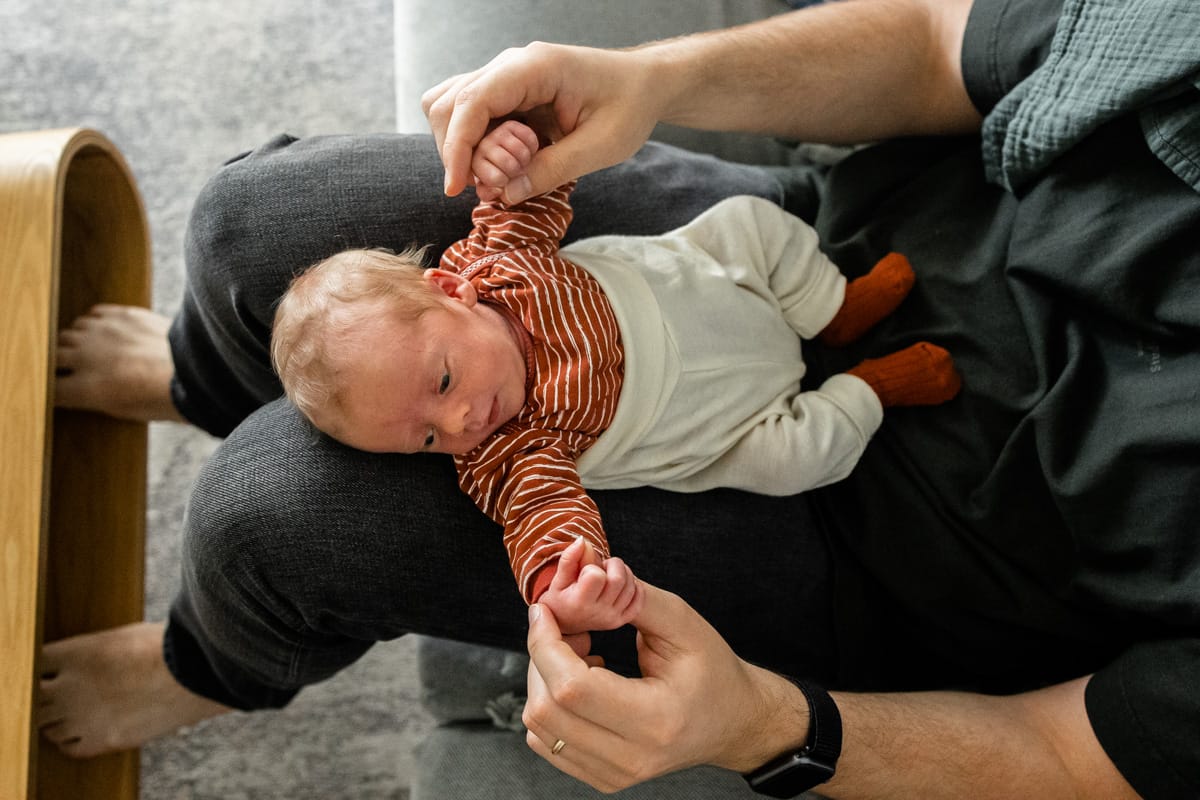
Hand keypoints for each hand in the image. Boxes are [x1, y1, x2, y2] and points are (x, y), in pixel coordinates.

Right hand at [422, 42, 661, 202]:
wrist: (644, 84)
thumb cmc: (629, 106)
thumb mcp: (600, 146)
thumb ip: (552, 170)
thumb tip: (505, 194)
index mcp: (534, 68)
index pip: (473, 102)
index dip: (457, 147)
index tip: (457, 187)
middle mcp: (511, 66)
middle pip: (449, 104)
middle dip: (460, 152)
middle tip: (496, 185)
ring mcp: (505, 77)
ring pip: (451, 108)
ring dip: (465, 149)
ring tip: (503, 174)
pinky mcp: (507, 94)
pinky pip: (471, 117)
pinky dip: (476, 145)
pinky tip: (505, 165)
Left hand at [523, 580, 806, 791]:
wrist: (733, 723)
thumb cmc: (714, 673)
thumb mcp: (684, 624)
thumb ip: (633, 598)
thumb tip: (584, 579)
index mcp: (657, 719)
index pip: (573, 688)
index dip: (545, 645)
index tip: (543, 612)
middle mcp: (632, 757)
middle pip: (547, 710)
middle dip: (541, 658)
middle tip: (564, 628)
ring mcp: (615, 774)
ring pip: (540, 729)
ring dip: (542, 681)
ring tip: (577, 653)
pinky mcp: (603, 777)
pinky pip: (547, 743)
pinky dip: (549, 705)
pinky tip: (579, 682)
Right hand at [537, 537, 643, 634]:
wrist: (564, 623)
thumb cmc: (559, 598)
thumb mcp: (558, 579)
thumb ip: (569, 558)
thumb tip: (583, 540)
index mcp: (580, 602)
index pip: (597, 576)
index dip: (592, 567)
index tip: (584, 571)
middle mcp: (598, 613)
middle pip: (619, 579)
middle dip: (613, 565)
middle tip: (601, 567)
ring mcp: (611, 618)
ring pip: (631, 587)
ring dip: (624, 573)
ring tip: (608, 576)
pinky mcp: (621, 621)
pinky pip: (639, 600)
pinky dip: (635, 587)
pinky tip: (621, 585)